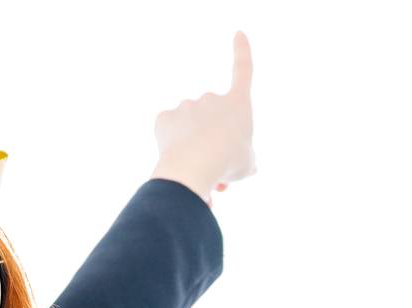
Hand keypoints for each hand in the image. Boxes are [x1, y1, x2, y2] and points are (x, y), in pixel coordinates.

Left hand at [150, 29, 256, 206]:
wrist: (194, 167)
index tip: (238, 34)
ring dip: (193, 149)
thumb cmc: (226, 163)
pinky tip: (177, 158)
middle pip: (212, 120)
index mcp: (237, 104)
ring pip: (190, 130)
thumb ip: (243, 156)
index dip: (242, 52)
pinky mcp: (165, 118)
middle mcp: (211, 99)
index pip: (243, 71)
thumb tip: (234, 162)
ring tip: (195, 169)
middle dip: (213, 143)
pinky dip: (172, 146)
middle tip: (214, 168)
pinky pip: (169, 133)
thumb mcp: (246, 164)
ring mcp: (187, 106)